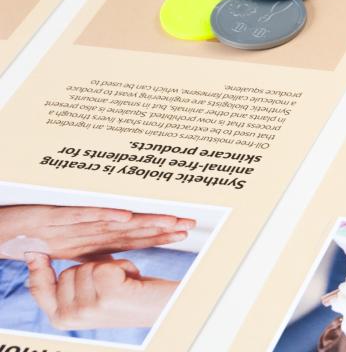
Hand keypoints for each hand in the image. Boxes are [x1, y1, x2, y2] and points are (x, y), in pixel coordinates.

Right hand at [0, 205, 193, 260]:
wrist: (3, 228)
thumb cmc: (38, 237)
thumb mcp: (72, 252)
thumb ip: (95, 257)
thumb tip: (117, 265)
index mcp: (95, 236)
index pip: (133, 236)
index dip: (159, 234)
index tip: (184, 232)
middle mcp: (90, 227)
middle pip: (132, 227)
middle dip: (162, 224)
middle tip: (190, 222)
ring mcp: (75, 221)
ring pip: (115, 220)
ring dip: (143, 220)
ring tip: (170, 219)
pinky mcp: (56, 217)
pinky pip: (83, 216)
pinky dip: (105, 215)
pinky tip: (125, 216)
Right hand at [24, 254, 178, 330]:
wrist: (163, 307)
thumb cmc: (130, 295)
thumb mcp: (93, 292)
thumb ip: (72, 280)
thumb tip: (36, 254)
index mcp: (61, 318)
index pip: (39, 290)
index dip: (36, 270)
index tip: (34, 251)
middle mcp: (71, 318)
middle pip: (66, 272)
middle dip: (93, 270)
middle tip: (113, 285)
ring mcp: (87, 309)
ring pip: (87, 266)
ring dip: (110, 268)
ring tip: (125, 284)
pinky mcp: (107, 297)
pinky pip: (104, 265)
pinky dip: (124, 266)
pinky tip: (133, 281)